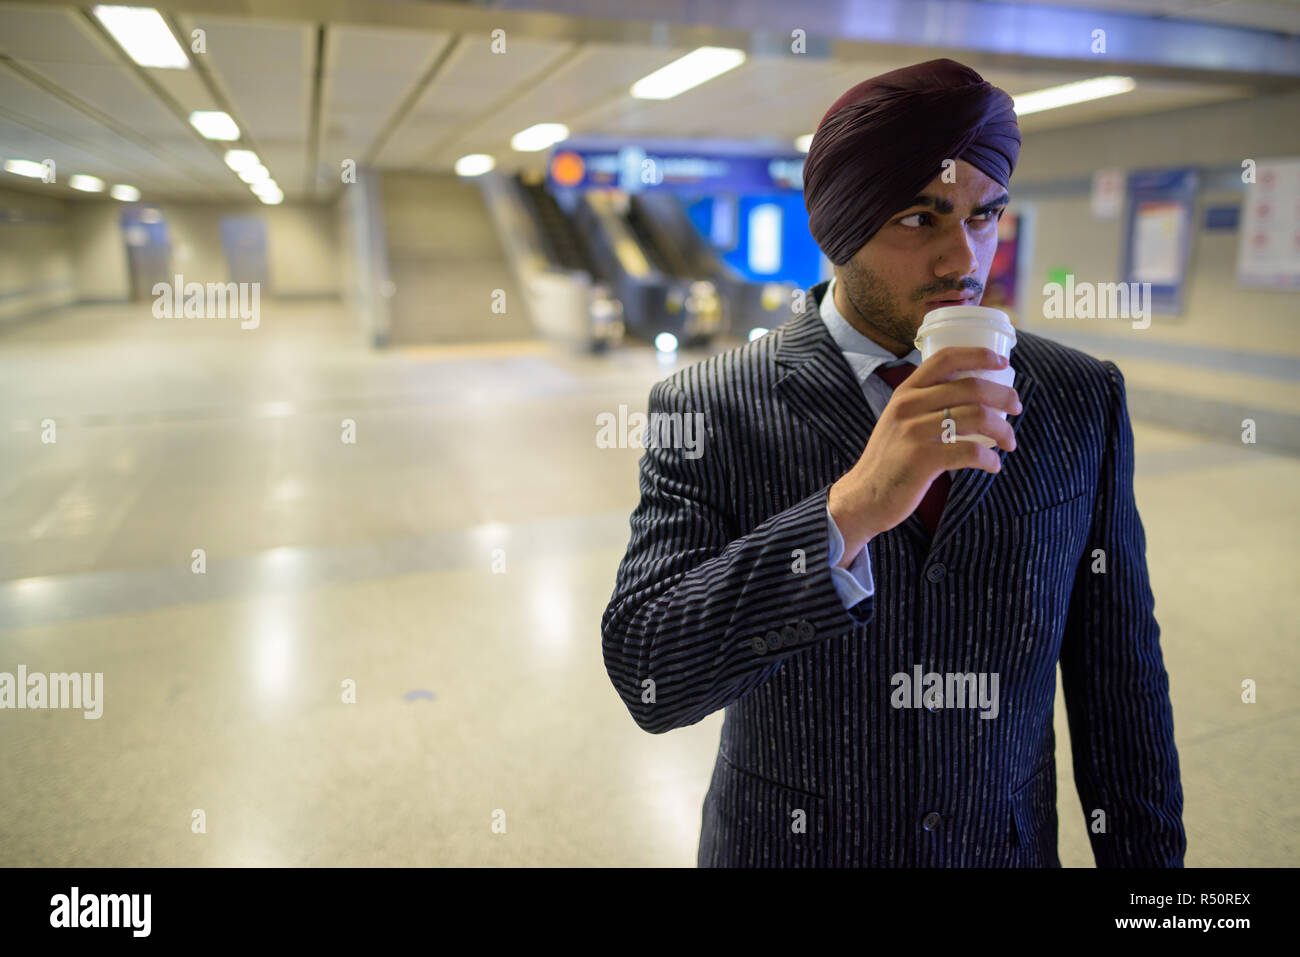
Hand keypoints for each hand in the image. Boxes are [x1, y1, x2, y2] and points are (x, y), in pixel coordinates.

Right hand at [828, 347, 1021, 564]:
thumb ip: (925, 405)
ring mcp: (913, 432)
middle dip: (1004, 396)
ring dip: (1003, 429)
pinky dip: (989, 459)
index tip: (1002, 362)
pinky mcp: (921, 460)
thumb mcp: (898, 421)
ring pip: (977, 416)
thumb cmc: (890, 460)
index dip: (979, 354)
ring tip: (1009, 442)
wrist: (863, 497)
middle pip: (971, 387)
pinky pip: (970, 451)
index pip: (945, 358)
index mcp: (905, 392)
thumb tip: (971, 396)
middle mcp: (908, 406)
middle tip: (1016, 408)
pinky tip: (993, 466)